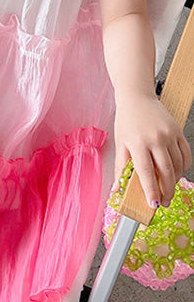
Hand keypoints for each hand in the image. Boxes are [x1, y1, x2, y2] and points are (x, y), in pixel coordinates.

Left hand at [113, 93, 191, 207]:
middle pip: (165, 172)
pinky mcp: (178, 131)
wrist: (136, 97)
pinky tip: (176, 172)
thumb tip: (116, 189)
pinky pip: (185, 154)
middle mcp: (155, 139)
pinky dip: (183, 166)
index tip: (153, 204)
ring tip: (168, 188)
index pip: (146, 172)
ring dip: (174, 180)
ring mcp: (168, 134)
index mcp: (137, 143)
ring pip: (177, 165)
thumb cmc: (126, 119)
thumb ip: (120, 167)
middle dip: (166, 191)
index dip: (151, 190)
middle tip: (164, 202)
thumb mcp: (120, 143)